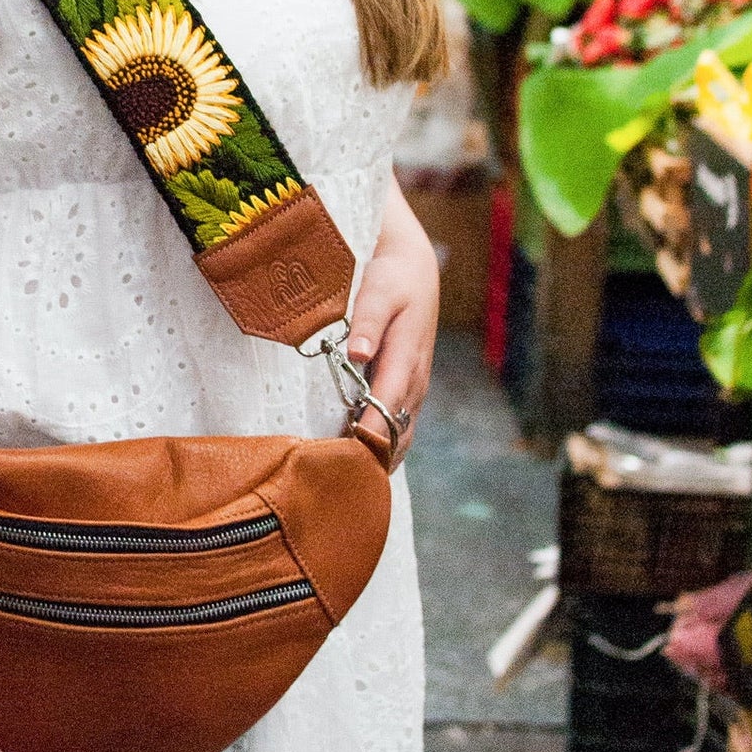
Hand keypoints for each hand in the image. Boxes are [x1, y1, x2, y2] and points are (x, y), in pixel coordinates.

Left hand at [344, 179, 438, 468]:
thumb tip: (359, 355)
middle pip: (396, 434)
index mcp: (406, 359)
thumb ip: (366, 323)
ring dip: (376, 457)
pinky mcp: (407, 388)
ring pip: (399, 435)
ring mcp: (414, 387)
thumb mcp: (378, 291)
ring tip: (341, 483)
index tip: (345, 461)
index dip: (368, 436)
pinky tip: (354, 459)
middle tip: (335, 484)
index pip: (386, 408)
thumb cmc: (392, 278)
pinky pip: (397, 426)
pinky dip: (380, 445)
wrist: (415, 268)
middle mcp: (414, 381)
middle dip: (371, 459)